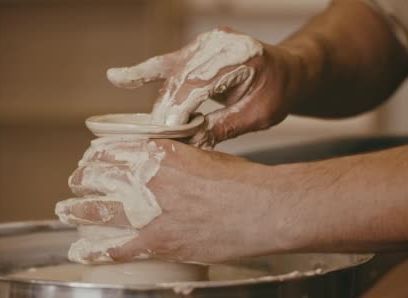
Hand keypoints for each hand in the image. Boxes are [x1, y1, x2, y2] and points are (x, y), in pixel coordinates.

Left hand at [56, 138, 293, 262]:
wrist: (261, 208)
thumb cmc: (241, 180)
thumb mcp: (203, 155)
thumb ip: (175, 157)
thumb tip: (161, 161)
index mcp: (158, 152)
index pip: (112, 149)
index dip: (97, 155)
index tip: (92, 159)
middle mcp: (146, 178)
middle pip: (99, 175)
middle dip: (83, 178)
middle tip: (76, 182)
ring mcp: (148, 211)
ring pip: (98, 209)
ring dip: (77, 209)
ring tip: (65, 210)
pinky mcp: (157, 241)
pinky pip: (116, 247)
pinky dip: (95, 249)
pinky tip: (80, 250)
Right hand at [107, 27, 302, 147]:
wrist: (289, 70)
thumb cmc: (279, 91)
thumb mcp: (258, 116)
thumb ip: (223, 127)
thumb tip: (190, 144)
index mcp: (240, 55)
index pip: (198, 84)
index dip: (179, 110)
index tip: (166, 134)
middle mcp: (218, 43)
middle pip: (180, 78)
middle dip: (166, 110)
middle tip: (154, 138)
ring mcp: (205, 43)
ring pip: (170, 73)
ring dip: (159, 102)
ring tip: (145, 127)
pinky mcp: (195, 49)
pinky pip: (166, 63)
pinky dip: (143, 73)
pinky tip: (118, 77)